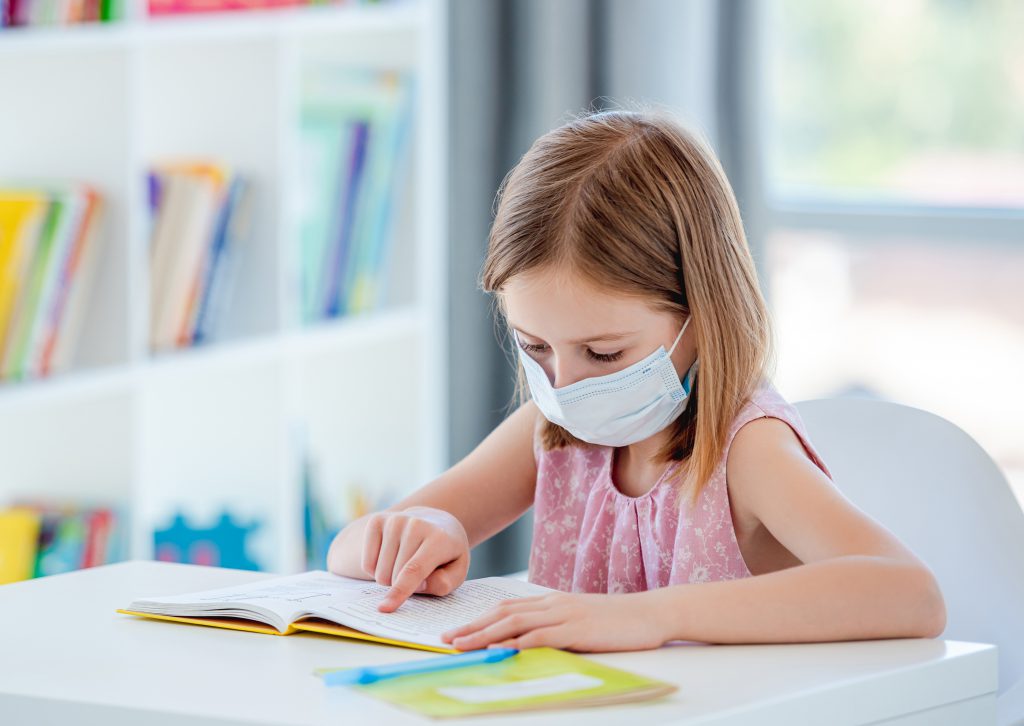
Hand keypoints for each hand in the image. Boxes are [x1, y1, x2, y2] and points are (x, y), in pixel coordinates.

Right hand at [362, 506, 469, 612]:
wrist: (436, 523)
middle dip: (402, 586)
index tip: (385, 608)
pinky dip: (376, 570)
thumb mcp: (457, 571)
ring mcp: (394, 520)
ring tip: (406, 564)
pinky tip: (392, 558)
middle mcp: (415, 524)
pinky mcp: (377, 521)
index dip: (400, 591)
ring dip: (390, 578)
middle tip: (418, 574)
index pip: (414, 570)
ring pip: (379, 572)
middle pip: (393, 575)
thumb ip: (443, 583)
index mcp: (438, 538)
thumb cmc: (446, 554)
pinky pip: (367, 563)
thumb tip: (419, 585)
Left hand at [440, 590, 667, 651]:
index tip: (458, 630)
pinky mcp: (577, 629)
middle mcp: (553, 604)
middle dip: (472, 627)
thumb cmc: (618, 621)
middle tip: (447, 640)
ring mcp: (564, 614)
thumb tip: (531, 642)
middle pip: (503, 613)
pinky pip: (540, 636)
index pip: (507, 607)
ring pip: (514, 622)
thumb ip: (557, 627)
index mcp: (552, 601)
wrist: (651, 612)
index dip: (479, 618)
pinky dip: (517, 643)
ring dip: (484, 635)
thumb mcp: (581, 620)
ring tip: (462, 646)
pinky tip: (501, 650)